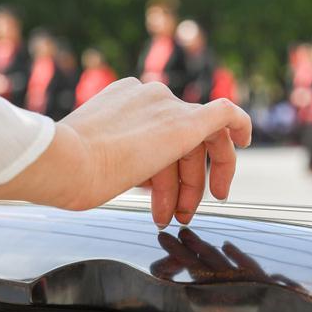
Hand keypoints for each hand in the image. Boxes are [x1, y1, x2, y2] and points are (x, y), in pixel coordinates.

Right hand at [0, 78, 251, 226]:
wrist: (64, 162)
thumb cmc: (68, 170)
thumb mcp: (93, 156)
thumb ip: (123, 157)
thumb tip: (142, 178)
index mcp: (123, 99)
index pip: (158, 132)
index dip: (167, 165)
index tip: (164, 190)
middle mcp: (149, 95)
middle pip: (182, 140)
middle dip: (184, 181)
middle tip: (181, 213)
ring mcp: (167, 106)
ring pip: (198, 144)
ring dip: (192, 185)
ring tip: (180, 216)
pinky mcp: (184, 123)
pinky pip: (225, 114)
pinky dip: (240, 124)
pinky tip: (246, 139)